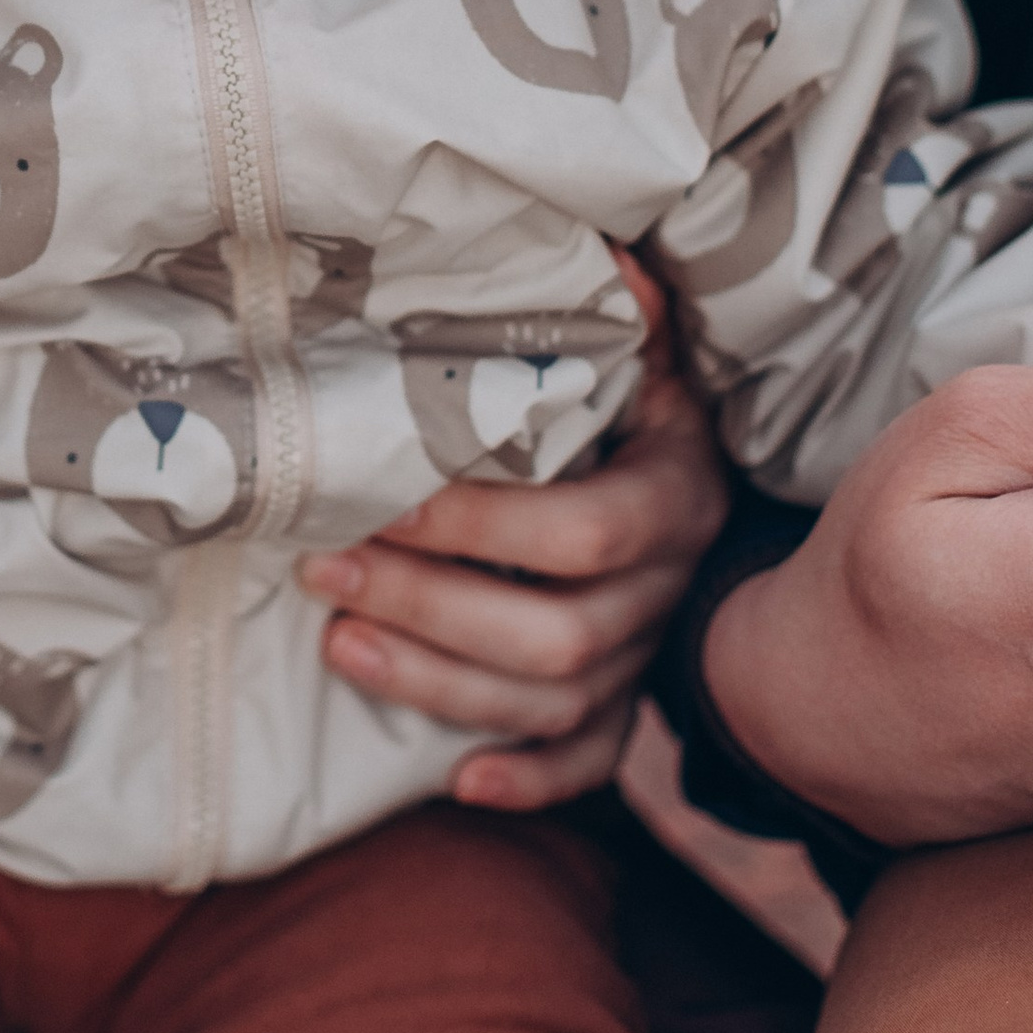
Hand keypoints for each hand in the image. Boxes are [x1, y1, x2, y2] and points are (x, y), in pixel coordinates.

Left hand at [299, 359, 730, 809]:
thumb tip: (603, 252)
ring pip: (556, 703)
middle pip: (558, 634)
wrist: (707, 494)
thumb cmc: (646, 413)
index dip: (482, 526)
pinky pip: (592, 761)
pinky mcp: (631, 705)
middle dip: (430, 607)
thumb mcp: (643, 360)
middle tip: (325, 567)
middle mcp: (668, 592)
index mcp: (675, 500)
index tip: (385, 498)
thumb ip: (624, 318)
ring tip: (338, 645)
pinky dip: (531, 780)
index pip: (581, 533)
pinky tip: (456, 780)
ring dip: (440, 684)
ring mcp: (649, 657)